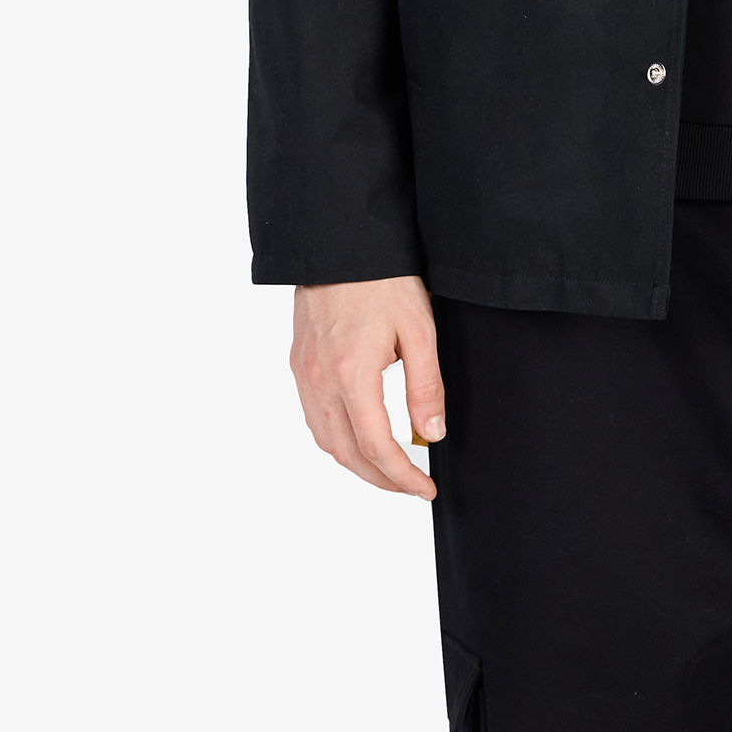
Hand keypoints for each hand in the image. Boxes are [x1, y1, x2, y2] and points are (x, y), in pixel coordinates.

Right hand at [290, 275, 445, 499]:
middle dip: (381, 480)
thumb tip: (432, 433)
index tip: (425, 489)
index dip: (403, 477)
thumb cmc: (383, 279)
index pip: (377, 448)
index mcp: (351, 376)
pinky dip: (336, 439)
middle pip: (347, 455)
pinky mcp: (298, 363)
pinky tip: (358, 436)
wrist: (341, 243)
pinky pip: (313, 419)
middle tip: (411, 486)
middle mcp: (319, 382)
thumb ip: (426, 386)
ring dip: (356, 464)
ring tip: (388, 468)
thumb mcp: (419, 329)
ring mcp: (303, 374)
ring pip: (325, 441)